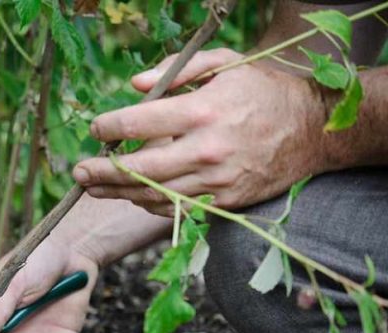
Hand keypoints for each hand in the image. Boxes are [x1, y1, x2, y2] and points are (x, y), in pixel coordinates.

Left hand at [72, 48, 327, 215]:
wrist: (313, 131)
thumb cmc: (264, 91)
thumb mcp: (225, 63)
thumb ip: (177, 71)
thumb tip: (133, 85)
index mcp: (201, 111)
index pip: (138, 123)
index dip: (109, 128)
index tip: (96, 129)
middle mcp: (205, 149)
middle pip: (138, 169)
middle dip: (102, 172)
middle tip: (78, 173)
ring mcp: (215, 180)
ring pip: (153, 195)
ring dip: (119, 193)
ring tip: (95, 188)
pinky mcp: (224, 201)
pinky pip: (177, 209)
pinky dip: (151, 204)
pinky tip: (134, 196)